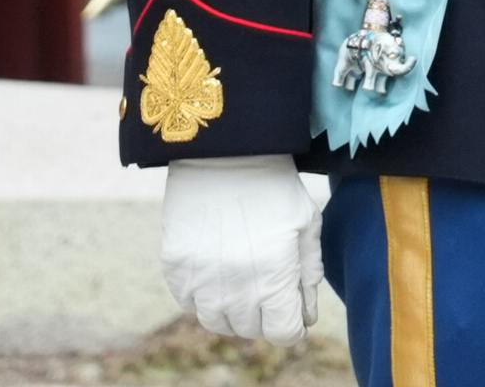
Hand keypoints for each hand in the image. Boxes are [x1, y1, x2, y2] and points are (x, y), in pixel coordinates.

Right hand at [160, 156, 322, 344]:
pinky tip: (216, 272)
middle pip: (252, 330)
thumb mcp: (306, 223)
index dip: (293, 326)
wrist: (224, 150)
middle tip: (268, 289)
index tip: (293, 313)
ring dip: (233, 311)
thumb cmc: (274, 185)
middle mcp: (235, 286)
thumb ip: (309, 273)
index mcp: (273, 277)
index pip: (285, 334)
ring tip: (241, 283)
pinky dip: (203, 296)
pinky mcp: (175, 267)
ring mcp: (201, 279)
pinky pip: (189, 302)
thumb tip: (305, 315)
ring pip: (218, 321)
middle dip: (265, 316)